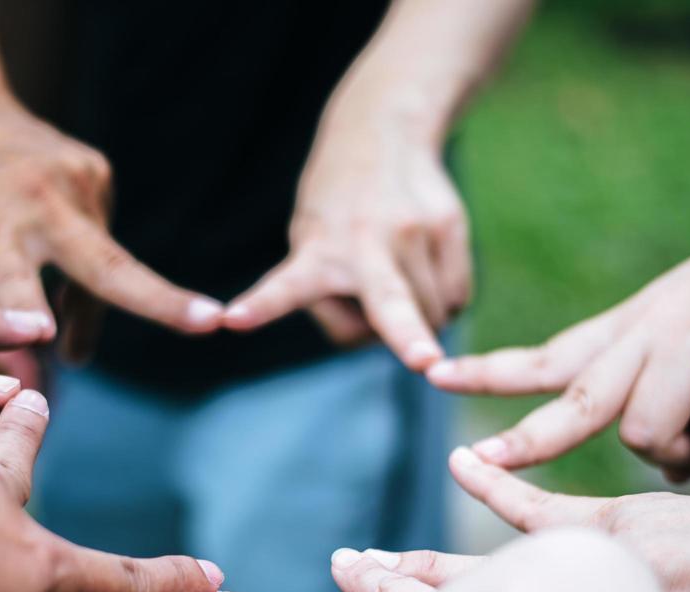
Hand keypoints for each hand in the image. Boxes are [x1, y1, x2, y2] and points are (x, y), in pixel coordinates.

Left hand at [0, 95, 223, 361]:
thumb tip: (27, 388)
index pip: (14, 285)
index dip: (32, 317)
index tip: (53, 343)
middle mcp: (38, 204)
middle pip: (106, 266)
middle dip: (161, 300)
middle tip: (212, 322)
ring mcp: (76, 183)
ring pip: (105, 270)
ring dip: (89, 309)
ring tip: (70, 342)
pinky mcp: (98, 173)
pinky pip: (100, 240)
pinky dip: (84, 266)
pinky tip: (55, 256)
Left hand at [223, 119, 468, 370]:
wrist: (384, 130)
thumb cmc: (336, 211)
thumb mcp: (309, 241)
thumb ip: (333, 299)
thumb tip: (395, 338)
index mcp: (317, 251)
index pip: (285, 287)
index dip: (261, 307)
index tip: (233, 320)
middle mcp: (365, 242)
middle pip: (391, 302)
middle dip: (408, 338)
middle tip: (423, 362)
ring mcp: (413, 232)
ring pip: (432, 316)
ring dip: (420, 324)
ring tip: (398, 281)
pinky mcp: (450, 226)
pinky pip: (457, 296)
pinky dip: (443, 302)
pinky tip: (425, 272)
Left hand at [428, 184, 689, 478]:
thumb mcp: (689, 326)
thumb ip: (663, 388)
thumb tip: (670, 464)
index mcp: (632, 327)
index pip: (548, 355)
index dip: (491, 371)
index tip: (432, 374)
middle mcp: (652, 334)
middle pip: (578, 403)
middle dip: (528, 440)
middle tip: (482, 463)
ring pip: (649, 434)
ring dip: (680, 453)